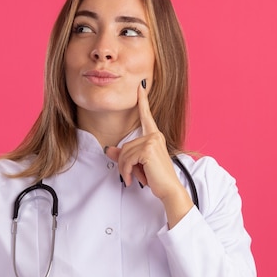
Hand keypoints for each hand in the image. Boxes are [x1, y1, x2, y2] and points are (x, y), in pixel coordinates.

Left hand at [105, 81, 193, 225]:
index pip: (146, 117)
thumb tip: (107, 149)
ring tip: (132, 178)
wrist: (169, 189)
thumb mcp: (137, 164)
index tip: (140, 87)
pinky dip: (126, 171)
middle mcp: (155, 136)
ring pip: (125, 153)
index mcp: (155, 137)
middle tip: (130, 175)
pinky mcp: (148, 149)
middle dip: (124, 163)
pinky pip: (127, 159)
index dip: (143, 101)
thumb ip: (123, 156)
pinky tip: (132, 179)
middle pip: (126, 145)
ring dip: (124, 169)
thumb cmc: (156, 177)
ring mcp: (152, 141)